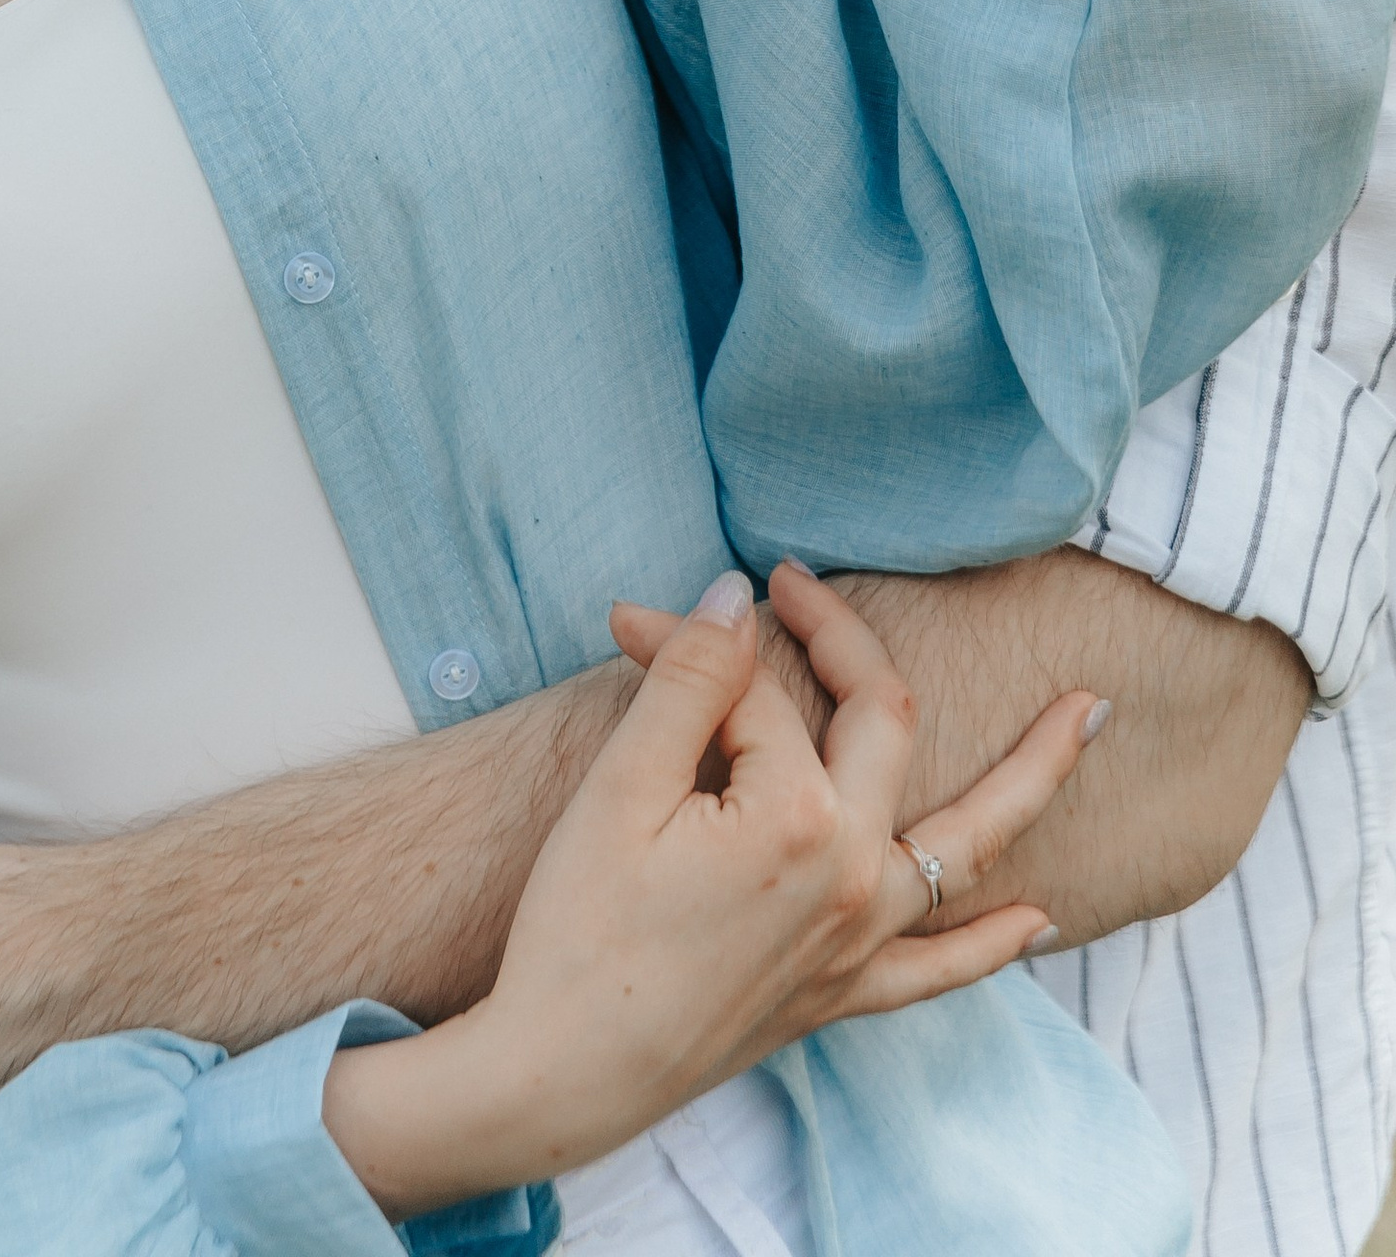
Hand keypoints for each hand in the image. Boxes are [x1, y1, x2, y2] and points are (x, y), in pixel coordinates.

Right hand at [325, 563, 1095, 1220]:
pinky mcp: (843, 994)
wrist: (563, 1072)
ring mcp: (859, 941)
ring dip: (1035, 776)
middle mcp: (854, 876)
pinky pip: (944, 968)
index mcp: (798, 818)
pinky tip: (1042, 919)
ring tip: (1091, 715)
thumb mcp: (621, 788)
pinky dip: (996, 942)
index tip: (631, 624)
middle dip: (844, 639)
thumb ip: (692, 680)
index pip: (753, 688)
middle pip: (881, 723)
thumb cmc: (579, 928)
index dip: (692, 642)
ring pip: (969, 844)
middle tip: (797, 582)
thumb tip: (734, 593)